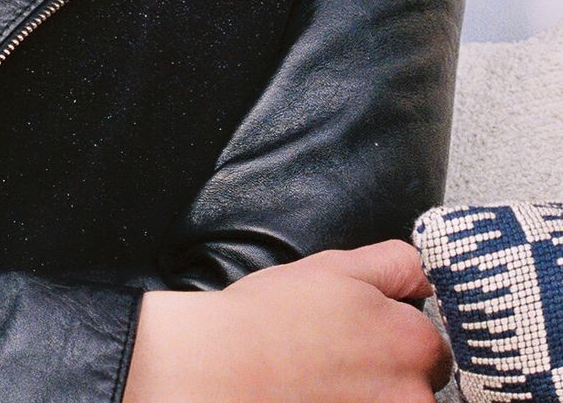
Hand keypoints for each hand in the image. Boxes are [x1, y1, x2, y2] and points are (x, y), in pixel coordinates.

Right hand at [124, 238, 454, 402]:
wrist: (220, 372)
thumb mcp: (335, 267)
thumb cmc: (270, 320)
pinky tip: (314, 395)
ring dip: (367, 394)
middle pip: (419, 388)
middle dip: (389, 375)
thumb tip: (427, 274)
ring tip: (321, 383)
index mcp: (413, 345)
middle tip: (336, 361)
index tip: (363, 336)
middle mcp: (412, 397)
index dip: (397, 335)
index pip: (434, 345)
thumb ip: (394, 265)